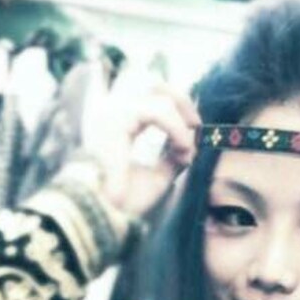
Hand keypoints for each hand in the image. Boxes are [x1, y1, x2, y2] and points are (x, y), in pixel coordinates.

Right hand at [85, 82, 198, 221]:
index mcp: (115, 121)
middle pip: (153, 81)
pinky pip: (159, 110)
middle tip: (196, 127)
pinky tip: (182, 147)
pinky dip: (176, 128)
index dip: (175, 103)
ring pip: (158, 91)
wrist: (103, 217)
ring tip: (187, 145)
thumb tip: (192, 142)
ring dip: (180, 116)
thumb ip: (172, 156)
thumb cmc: (124, 203)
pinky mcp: (117, 119)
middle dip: (181, 100)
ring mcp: (111, 111)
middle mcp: (110, 110)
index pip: (148, 92)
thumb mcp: (157, 175)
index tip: (193, 128)